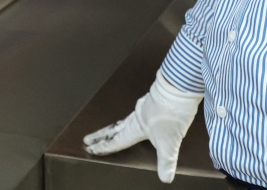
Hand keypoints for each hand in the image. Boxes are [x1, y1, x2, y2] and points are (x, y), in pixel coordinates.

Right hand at [83, 71, 201, 182]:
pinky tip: (140, 116)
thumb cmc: (171, 113)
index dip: (104, 146)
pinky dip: (133, 116)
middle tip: (87, 139)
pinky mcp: (154, 100)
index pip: (117, 140)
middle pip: (115, 128)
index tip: (91, 148)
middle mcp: (137, 117)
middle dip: (101, 135)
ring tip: (111, 129)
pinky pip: (138, 111)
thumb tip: (165, 178)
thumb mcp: (170, 143)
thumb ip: (166, 161)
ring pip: (125, 119)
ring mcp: (145, 107)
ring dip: (116, 126)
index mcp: (136, 127)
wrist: (179, 87)